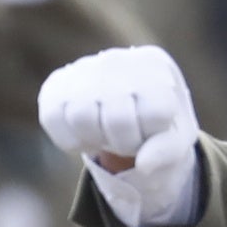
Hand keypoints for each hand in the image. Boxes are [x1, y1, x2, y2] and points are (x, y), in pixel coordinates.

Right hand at [39, 46, 195, 170]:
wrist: (127, 98)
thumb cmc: (156, 119)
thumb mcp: (174, 135)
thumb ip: (166, 151)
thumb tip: (143, 166)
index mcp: (155, 66)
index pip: (156, 113)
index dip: (152, 135)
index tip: (150, 130)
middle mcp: (118, 60)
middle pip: (117, 119)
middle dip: (124, 143)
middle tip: (126, 138)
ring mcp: (84, 68)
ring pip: (81, 117)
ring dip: (95, 140)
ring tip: (106, 134)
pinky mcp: (57, 82)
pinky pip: (52, 118)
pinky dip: (69, 141)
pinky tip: (85, 135)